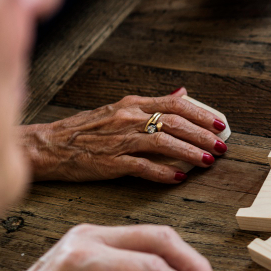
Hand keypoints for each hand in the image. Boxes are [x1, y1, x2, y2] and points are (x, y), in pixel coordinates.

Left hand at [0, 224, 225, 270]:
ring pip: (156, 235)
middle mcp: (89, 239)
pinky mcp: (97, 238)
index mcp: (84, 263)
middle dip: (194, 268)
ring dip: (185, 261)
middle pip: (161, 241)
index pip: (152, 269)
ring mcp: (93, 234)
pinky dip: (167, 258)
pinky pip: (143, 239)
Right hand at [22, 87, 227, 183]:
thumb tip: (182, 93)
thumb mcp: (119, 108)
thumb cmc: (85, 130)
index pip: (176, 105)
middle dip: (203, 136)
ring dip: (190, 153)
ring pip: (164, 143)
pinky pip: (142, 167)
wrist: (49, 146)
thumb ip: (152, 103)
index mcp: (132, 104)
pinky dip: (163, 172)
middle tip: (221, 146)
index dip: (202, 114)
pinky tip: (179, 177)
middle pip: (175, 123)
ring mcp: (119, 140)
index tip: (220, 124)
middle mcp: (128, 119)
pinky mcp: (110, 162)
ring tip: (208, 161)